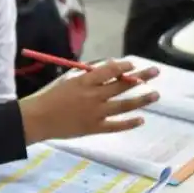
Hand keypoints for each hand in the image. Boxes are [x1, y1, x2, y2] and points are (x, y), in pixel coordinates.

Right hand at [19, 60, 159, 143]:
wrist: (38, 120)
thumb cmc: (49, 96)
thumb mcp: (67, 79)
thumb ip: (87, 75)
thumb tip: (107, 70)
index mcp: (84, 81)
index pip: (110, 70)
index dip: (124, 66)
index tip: (133, 64)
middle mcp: (93, 96)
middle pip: (122, 85)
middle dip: (141, 77)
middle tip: (155, 72)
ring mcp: (95, 113)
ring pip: (124, 105)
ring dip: (142, 99)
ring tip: (155, 94)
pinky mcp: (94, 128)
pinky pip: (116, 126)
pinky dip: (129, 123)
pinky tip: (141, 119)